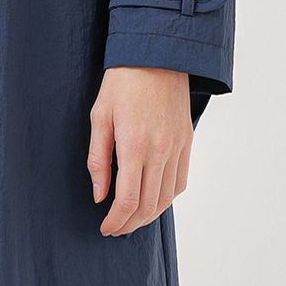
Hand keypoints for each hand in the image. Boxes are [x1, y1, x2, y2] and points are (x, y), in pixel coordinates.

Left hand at [88, 66, 192, 236]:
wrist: (157, 55)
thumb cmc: (122, 82)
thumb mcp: (99, 117)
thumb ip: (98, 159)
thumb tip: (99, 194)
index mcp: (135, 145)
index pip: (128, 200)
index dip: (116, 220)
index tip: (105, 228)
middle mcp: (161, 151)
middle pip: (149, 205)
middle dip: (130, 224)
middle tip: (115, 229)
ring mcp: (177, 147)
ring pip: (167, 198)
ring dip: (149, 216)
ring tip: (132, 221)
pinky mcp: (187, 141)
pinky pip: (180, 181)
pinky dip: (167, 198)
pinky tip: (154, 201)